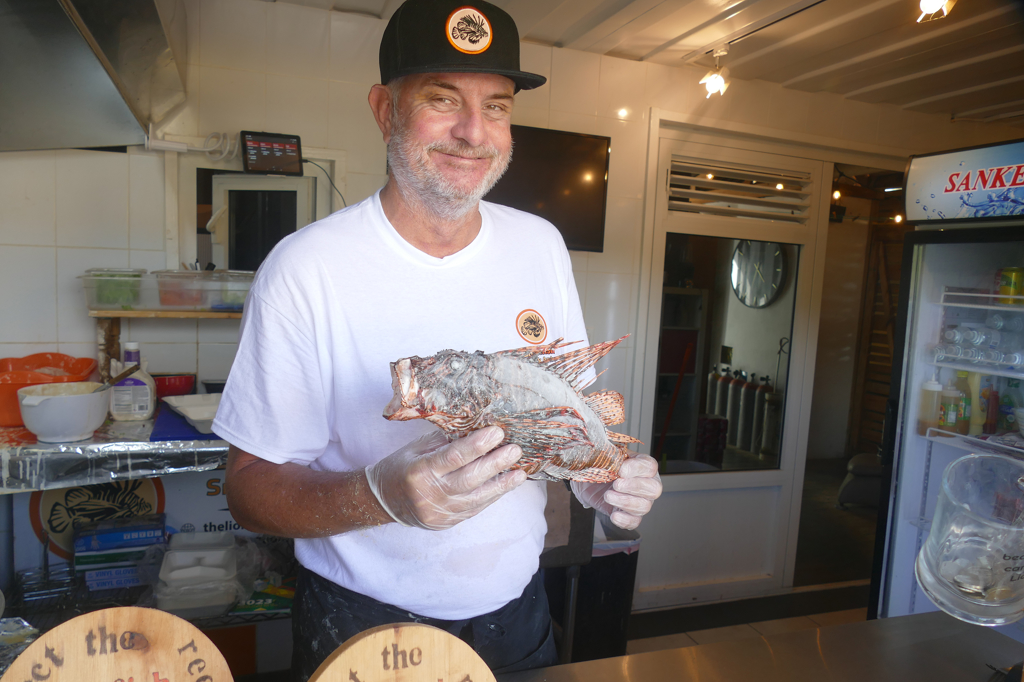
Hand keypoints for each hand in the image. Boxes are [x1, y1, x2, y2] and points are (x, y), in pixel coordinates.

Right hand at [365, 426, 526, 529]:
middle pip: (469, 479)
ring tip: (520, 472)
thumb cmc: (402, 466)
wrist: (385, 502)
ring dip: (501, 485)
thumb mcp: (417, 448)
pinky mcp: (447, 523)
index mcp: (419, 471)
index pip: (453, 457)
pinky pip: (475, 509)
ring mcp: (439, 512)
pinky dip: (492, 496)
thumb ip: (445, 441)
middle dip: (495, 464)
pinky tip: (507, 485)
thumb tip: (478, 427)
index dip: (477, 445)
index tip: (497, 432)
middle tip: (515, 450)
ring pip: (476, 499)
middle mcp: (430, 494)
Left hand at [571, 453, 661, 529]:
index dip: (636, 469)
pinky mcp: (630, 515)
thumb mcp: (606, 455)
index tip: (621, 470)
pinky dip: (624, 520)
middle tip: (616, 484)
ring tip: (608, 496)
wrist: (590, 480)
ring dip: (625, 502)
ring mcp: (641, 501)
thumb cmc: (603, 465)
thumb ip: (610, 454)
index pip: (650, 466)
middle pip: (654, 489)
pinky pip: (635, 522)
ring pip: (644, 506)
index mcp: (643, 465)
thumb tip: (611, 458)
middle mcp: (647, 483)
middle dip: (634, 487)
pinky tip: (613, 514)